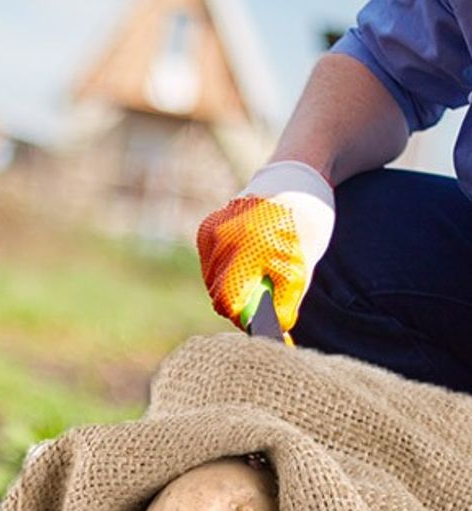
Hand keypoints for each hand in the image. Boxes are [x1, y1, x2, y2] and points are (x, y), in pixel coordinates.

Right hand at [196, 161, 334, 333]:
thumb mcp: (301, 268)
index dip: (245, 320)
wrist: (296, 179)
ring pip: (213, 283)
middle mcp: (221, 239)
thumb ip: (283, 302)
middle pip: (218, 295)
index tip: (263, 326)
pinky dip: (226, 273)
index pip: (229, 303)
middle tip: (265, 305)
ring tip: (258, 279)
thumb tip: (274, 332)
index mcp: (247, 247)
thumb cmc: (305, 223)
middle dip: (241, 306)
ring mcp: (209, 233)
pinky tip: (247, 262)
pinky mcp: (205, 230)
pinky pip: (211, 267)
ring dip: (232, 290)